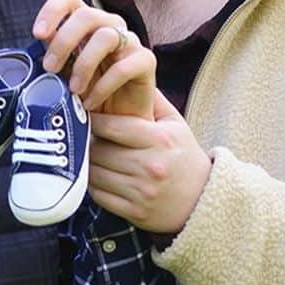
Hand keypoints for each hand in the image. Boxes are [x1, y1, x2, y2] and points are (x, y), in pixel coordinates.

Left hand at [32, 0, 154, 117]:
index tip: (38, 34)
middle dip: (64, 41)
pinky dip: (102, 87)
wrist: (117, 124)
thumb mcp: (63, 75)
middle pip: (87, 15)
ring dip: (84, 65)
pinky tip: (91, 103)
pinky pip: (123, 66)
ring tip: (73, 90)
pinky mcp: (146, 61)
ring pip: (106, 36)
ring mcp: (130, 41)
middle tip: (50, 68)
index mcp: (86, 24)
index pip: (69, 0)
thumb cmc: (87, 94)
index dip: (52, 11)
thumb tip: (34, 48)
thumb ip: (52, 58)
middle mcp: (109, 26)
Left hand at [88, 89, 212, 235]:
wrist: (201, 201)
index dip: (94, 120)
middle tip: (83, 137)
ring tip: (87, 155)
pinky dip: (92, 185)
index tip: (87, 116)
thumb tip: (132, 73)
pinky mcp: (134, 212)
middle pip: (101, 150)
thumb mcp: (176, 125)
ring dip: (88, 164)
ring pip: (96, 173)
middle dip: (89, 142)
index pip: (114, 126)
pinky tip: (95, 176)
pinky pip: (99, 195)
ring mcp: (142, 191)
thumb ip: (154, 101)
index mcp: (160, 140)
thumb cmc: (184, 157)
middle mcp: (150, 165)